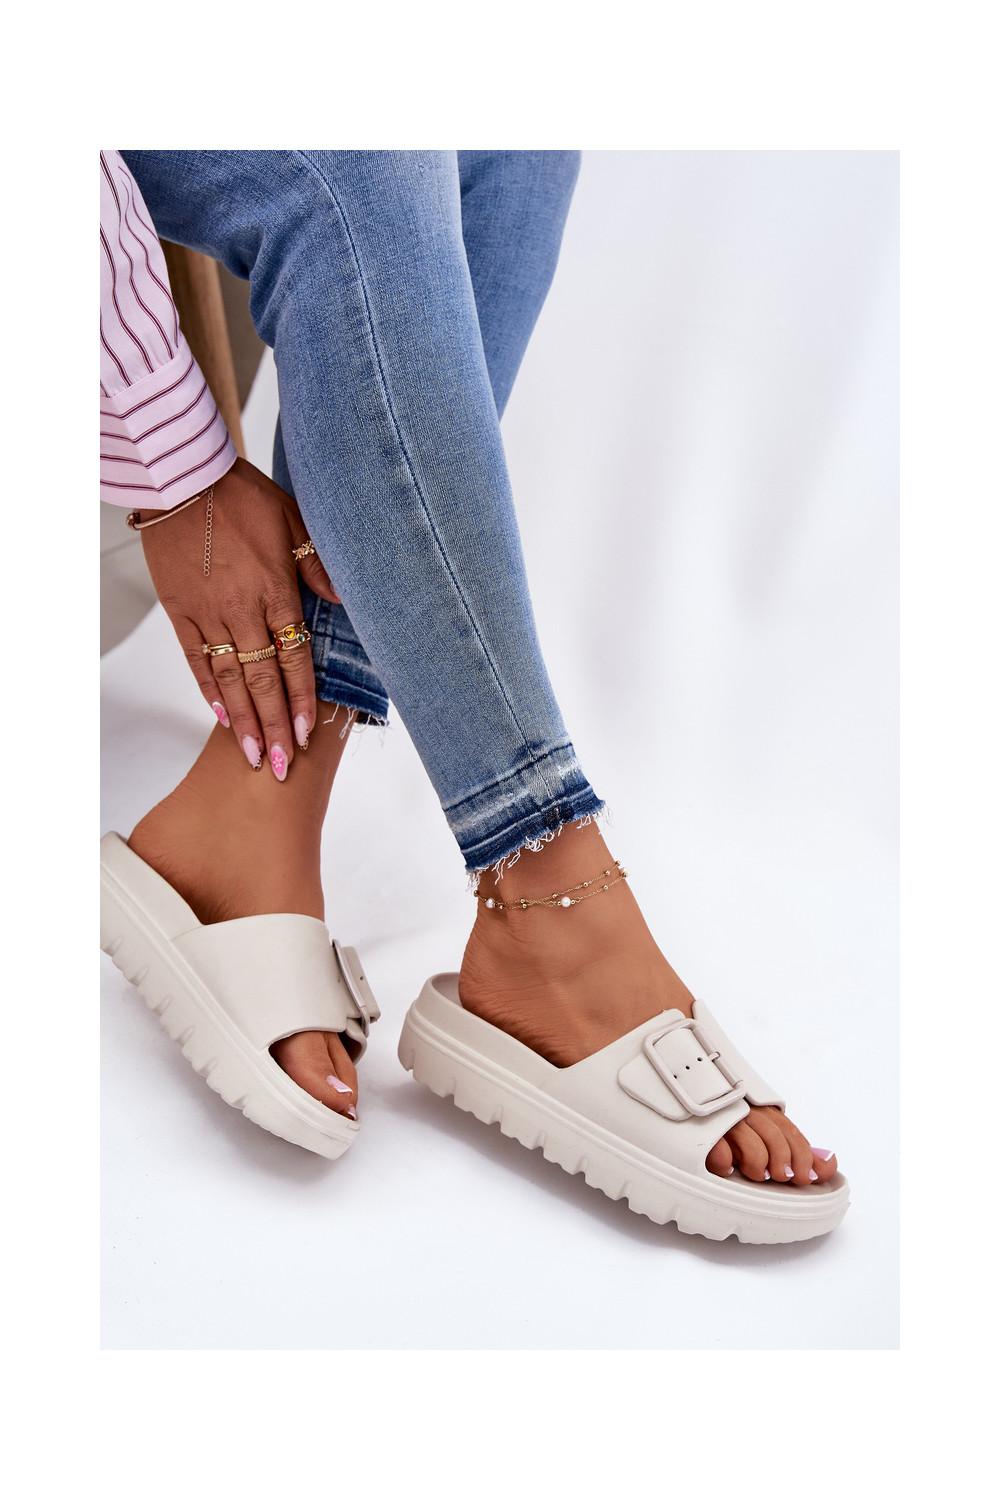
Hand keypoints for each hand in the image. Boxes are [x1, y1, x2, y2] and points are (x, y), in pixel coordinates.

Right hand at [138, 458, 339, 779]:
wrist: (184, 476)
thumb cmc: (243, 495)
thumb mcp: (296, 521)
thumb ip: (319, 566)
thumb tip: (343, 601)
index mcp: (277, 592)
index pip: (294, 659)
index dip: (302, 700)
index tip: (307, 735)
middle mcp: (243, 610)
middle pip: (262, 681)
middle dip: (273, 727)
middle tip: (279, 767)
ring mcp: (208, 613)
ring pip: (228, 679)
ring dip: (241, 721)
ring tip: (251, 755)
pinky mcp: (180, 610)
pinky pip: (196, 658)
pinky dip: (207, 689)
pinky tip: (220, 716)